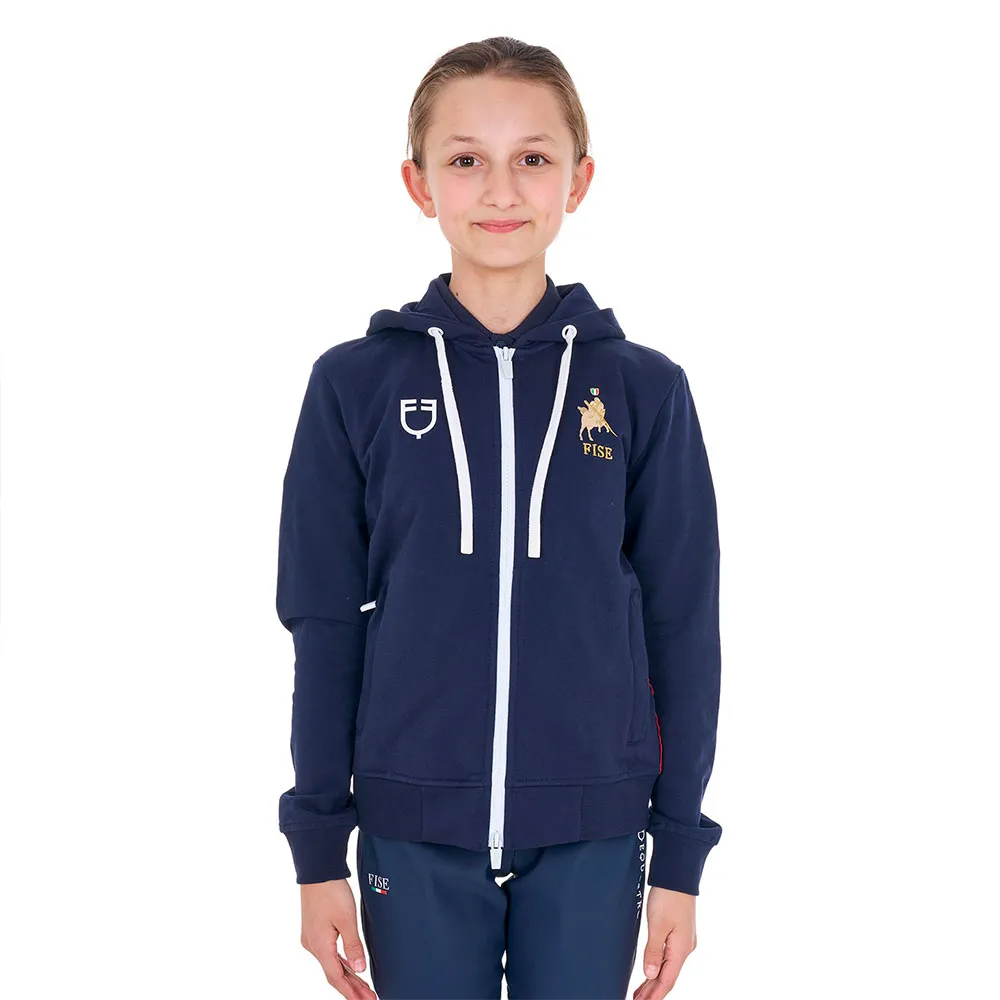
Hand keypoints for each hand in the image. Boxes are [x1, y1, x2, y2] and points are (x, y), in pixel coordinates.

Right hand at [299, 879, 376, 998]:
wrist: (318, 870)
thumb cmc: (331, 891)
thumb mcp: (347, 919)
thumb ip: (354, 946)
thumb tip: (360, 969)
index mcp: (320, 946)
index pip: (336, 978)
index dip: (351, 993)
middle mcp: (313, 946)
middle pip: (334, 974)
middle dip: (352, 988)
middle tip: (370, 998)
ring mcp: (312, 938)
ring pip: (331, 964)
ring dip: (348, 976)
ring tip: (364, 988)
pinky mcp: (315, 930)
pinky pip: (329, 953)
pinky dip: (341, 963)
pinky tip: (351, 966)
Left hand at [633, 886, 697, 997]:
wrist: (678, 875)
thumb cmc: (669, 896)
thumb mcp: (657, 924)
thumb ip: (654, 951)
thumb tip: (651, 973)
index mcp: (681, 950)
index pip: (667, 980)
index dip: (654, 995)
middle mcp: (684, 948)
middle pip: (667, 976)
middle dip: (653, 991)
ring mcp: (683, 941)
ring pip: (668, 967)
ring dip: (654, 980)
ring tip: (641, 993)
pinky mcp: (679, 933)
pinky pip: (668, 957)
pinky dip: (658, 967)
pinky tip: (652, 970)